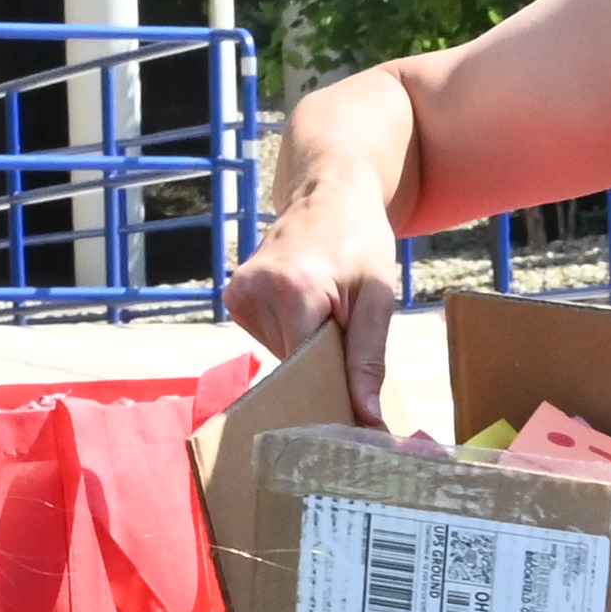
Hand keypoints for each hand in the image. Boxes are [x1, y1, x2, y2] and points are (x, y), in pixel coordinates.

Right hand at [221, 202, 406, 409]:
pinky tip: (303, 306)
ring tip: (324, 312)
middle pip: (291, 363)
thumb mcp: (377, 298)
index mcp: (294, 290)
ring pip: (279, 354)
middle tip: (346, 339)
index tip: (350, 409)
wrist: (330, 194)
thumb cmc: (360, 242)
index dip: (329, 390)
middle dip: (321, 364)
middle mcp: (256, 290)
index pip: (305, 369)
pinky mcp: (233, 296)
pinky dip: (290, 333)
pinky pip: (267, 337)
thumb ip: (369, 359)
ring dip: (305, 346)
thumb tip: (367, 417)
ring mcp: (239, 292)